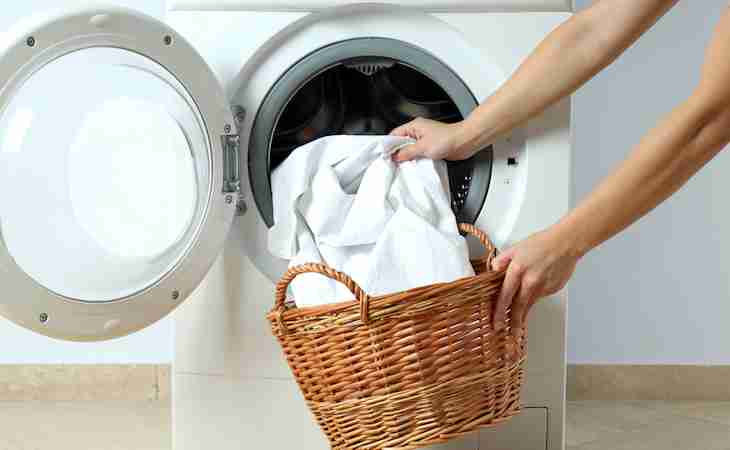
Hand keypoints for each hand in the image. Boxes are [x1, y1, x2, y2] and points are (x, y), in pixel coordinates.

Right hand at [390, 118, 476, 161]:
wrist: (465, 142)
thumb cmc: (448, 138)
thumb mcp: (423, 147)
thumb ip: (407, 152)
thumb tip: (396, 156)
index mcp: (414, 126)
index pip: (395, 134)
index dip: (389, 145)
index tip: (385, 155)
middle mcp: (419, 132)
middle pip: (402, 143)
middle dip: (398, 153)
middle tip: (394, 163)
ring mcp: (425, 140)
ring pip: (411, 150)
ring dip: (408, 158)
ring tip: (404, 165)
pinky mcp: (431, 148)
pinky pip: (419, 155)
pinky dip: (417, 160)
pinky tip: (415, 166)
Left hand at [491, 226, 581, 357]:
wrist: (566, 244)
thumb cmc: (541, 243)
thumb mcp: (515, 248)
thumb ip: (502, 260)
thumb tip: (492, 269)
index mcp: (517, 270)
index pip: (505, 295)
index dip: (499, 311)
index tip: (495, 323)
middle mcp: (530, 281)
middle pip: (518, 306)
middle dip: (512, 322)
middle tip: (506, 333)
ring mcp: (543, 287)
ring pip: (529, 305)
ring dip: (522, 316)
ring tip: (517, 328)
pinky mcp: (552, 289)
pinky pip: (539, 297)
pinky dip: (533, 300)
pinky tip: (532, 297)